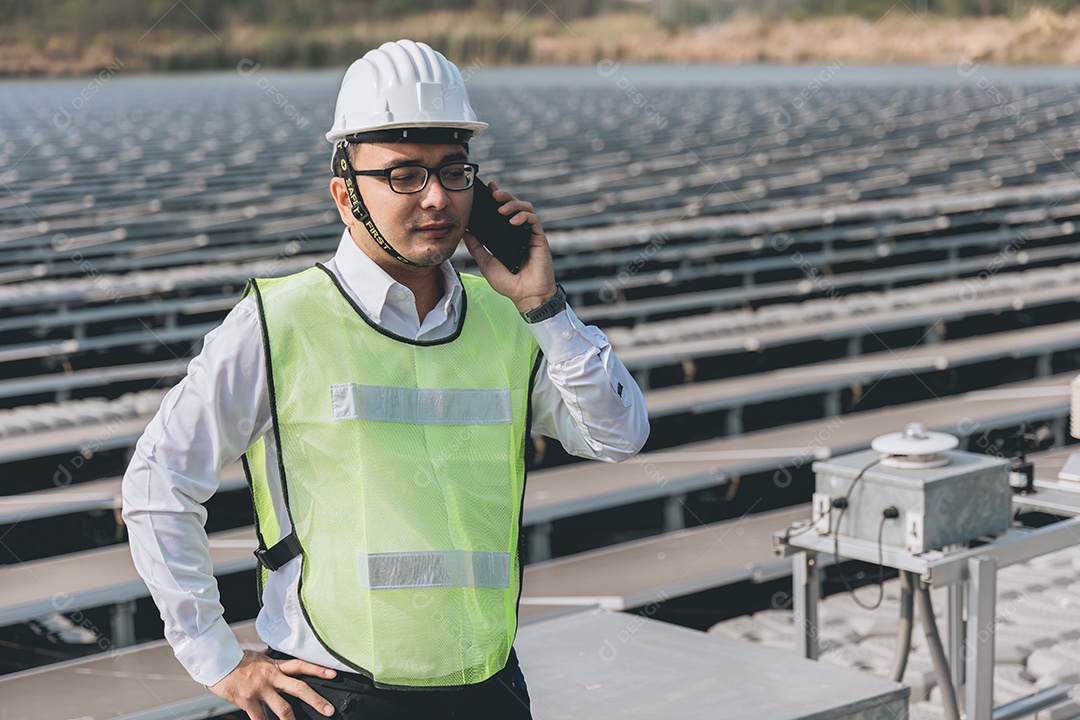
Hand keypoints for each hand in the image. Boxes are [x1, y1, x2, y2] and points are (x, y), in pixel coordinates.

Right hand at [208, 649, 336, 719]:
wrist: (218, 662)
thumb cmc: (238, 662)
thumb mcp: (260, 659)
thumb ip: (274, 666)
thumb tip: (285, 668)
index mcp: (275, 666)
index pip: (301, 665)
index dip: (318, 669)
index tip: (333, 674)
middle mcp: (271, 677)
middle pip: (299, 688)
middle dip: (316, 700)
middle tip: (329, 709)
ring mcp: (260, 690)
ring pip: (283, 708)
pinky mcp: (248, 701)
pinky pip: (260, 718)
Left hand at [462, 181, 557, 313]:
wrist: (526, 296)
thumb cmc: (508, 283)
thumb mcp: (486, 263)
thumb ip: (477, 247)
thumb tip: (465, 231)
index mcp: (507, 236)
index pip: (502, 212)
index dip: (497, 198)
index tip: (488, 189)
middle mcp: (519, 232)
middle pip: (514, 205)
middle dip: (504, 195)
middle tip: (494, 193)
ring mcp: (530, 234)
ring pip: (526, 208)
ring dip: (513, 204)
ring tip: (501, 208)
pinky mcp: (539, 239)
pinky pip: (534, 220)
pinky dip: (523, 216)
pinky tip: (513, 221)